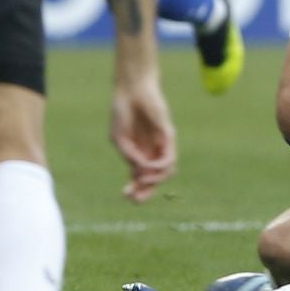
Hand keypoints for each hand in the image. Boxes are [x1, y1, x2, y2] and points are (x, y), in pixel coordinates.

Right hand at [109, 76, 176, 203]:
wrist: (130, 90)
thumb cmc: (122, 112)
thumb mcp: (119, 139)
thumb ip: (129, 156)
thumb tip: (141, 171)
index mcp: (138, 153)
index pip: (140, 178)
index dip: (134, 189)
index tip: (124, 195)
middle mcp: (151, 152)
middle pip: (154, 179)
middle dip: (146, 192)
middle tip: (135, 200)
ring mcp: (160, 145)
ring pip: (165, 173)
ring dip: (154, 180)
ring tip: (141, 179)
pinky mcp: (168, 137)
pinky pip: (169, 158)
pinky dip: (160, 166)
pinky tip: (149, 165)